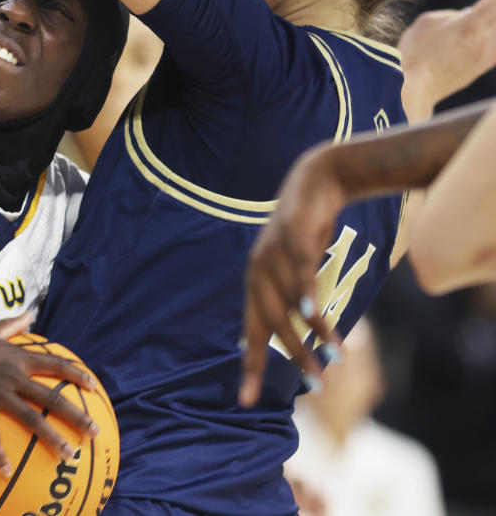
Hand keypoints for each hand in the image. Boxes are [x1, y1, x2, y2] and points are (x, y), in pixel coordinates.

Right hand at [0, 311, 98, 476]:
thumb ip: (12, 325)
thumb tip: (29, 314)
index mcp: (18, 357)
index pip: (55, 365)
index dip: (76, 375)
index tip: (93, 387)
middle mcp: (13, 376)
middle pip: (52, 397)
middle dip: (76, 416)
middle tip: (94, 431)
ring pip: (31, 418)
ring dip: (52, 438)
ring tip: (69, 455)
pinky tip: (6, 474)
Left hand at [239, 149, 342, 406]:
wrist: (316, 181)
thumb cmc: (307, 232)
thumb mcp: (297, 270)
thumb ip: (293, 300)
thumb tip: (296, 334)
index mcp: (256, 285)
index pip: (251, 333)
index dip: (250, 366)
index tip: (247, 401)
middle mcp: (258, 272)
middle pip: (273, 324)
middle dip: (295, 356)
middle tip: (317, 385)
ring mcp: (273, 253)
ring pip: (291, 303)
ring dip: (314, 332)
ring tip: (335, 357)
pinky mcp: (293, 236)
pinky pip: (300, 271)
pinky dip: (307, 294)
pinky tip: (316, 315)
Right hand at [399, 0, 495, 120]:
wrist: (413, 91)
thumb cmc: (414, 54)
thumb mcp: (425, 22)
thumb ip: (450, 15)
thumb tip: (466, 14)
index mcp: (471, 25)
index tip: (489, 1)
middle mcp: (485, 41)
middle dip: (490, 15)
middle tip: (481, 15)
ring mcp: (486, 57)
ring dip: (489, 30)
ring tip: (469, 34)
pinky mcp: (481, 70)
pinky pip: (495, 51)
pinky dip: (490, 43)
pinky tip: (479, 42)